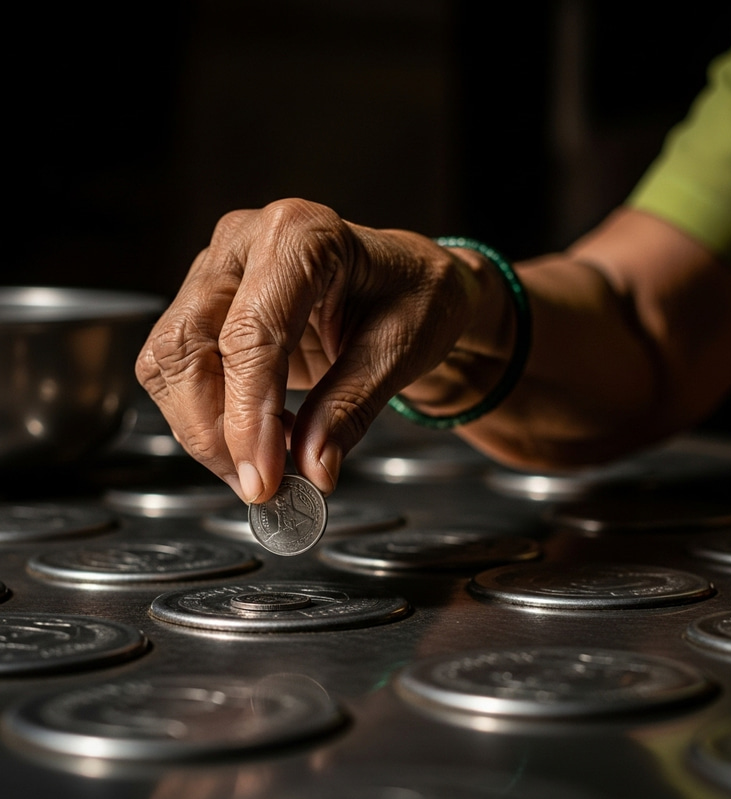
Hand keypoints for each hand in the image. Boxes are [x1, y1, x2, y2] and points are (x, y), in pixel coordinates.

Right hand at [136, 198, 480, 502]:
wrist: (407, 284)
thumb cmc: (414, 298)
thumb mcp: (400, 350)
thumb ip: (350, 408)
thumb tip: (312, 468)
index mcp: (302, 234)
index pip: (253, 334)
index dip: (249, 416)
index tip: (264, 478)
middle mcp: (245, 241)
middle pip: (188, 344)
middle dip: (214, 430)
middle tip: (260, 485)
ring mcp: (217, 269)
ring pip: (169, 360)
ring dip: (203, 428)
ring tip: (264, 464)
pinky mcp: (207, 303)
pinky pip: (177, 367)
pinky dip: (206, 416)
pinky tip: (253, 436)